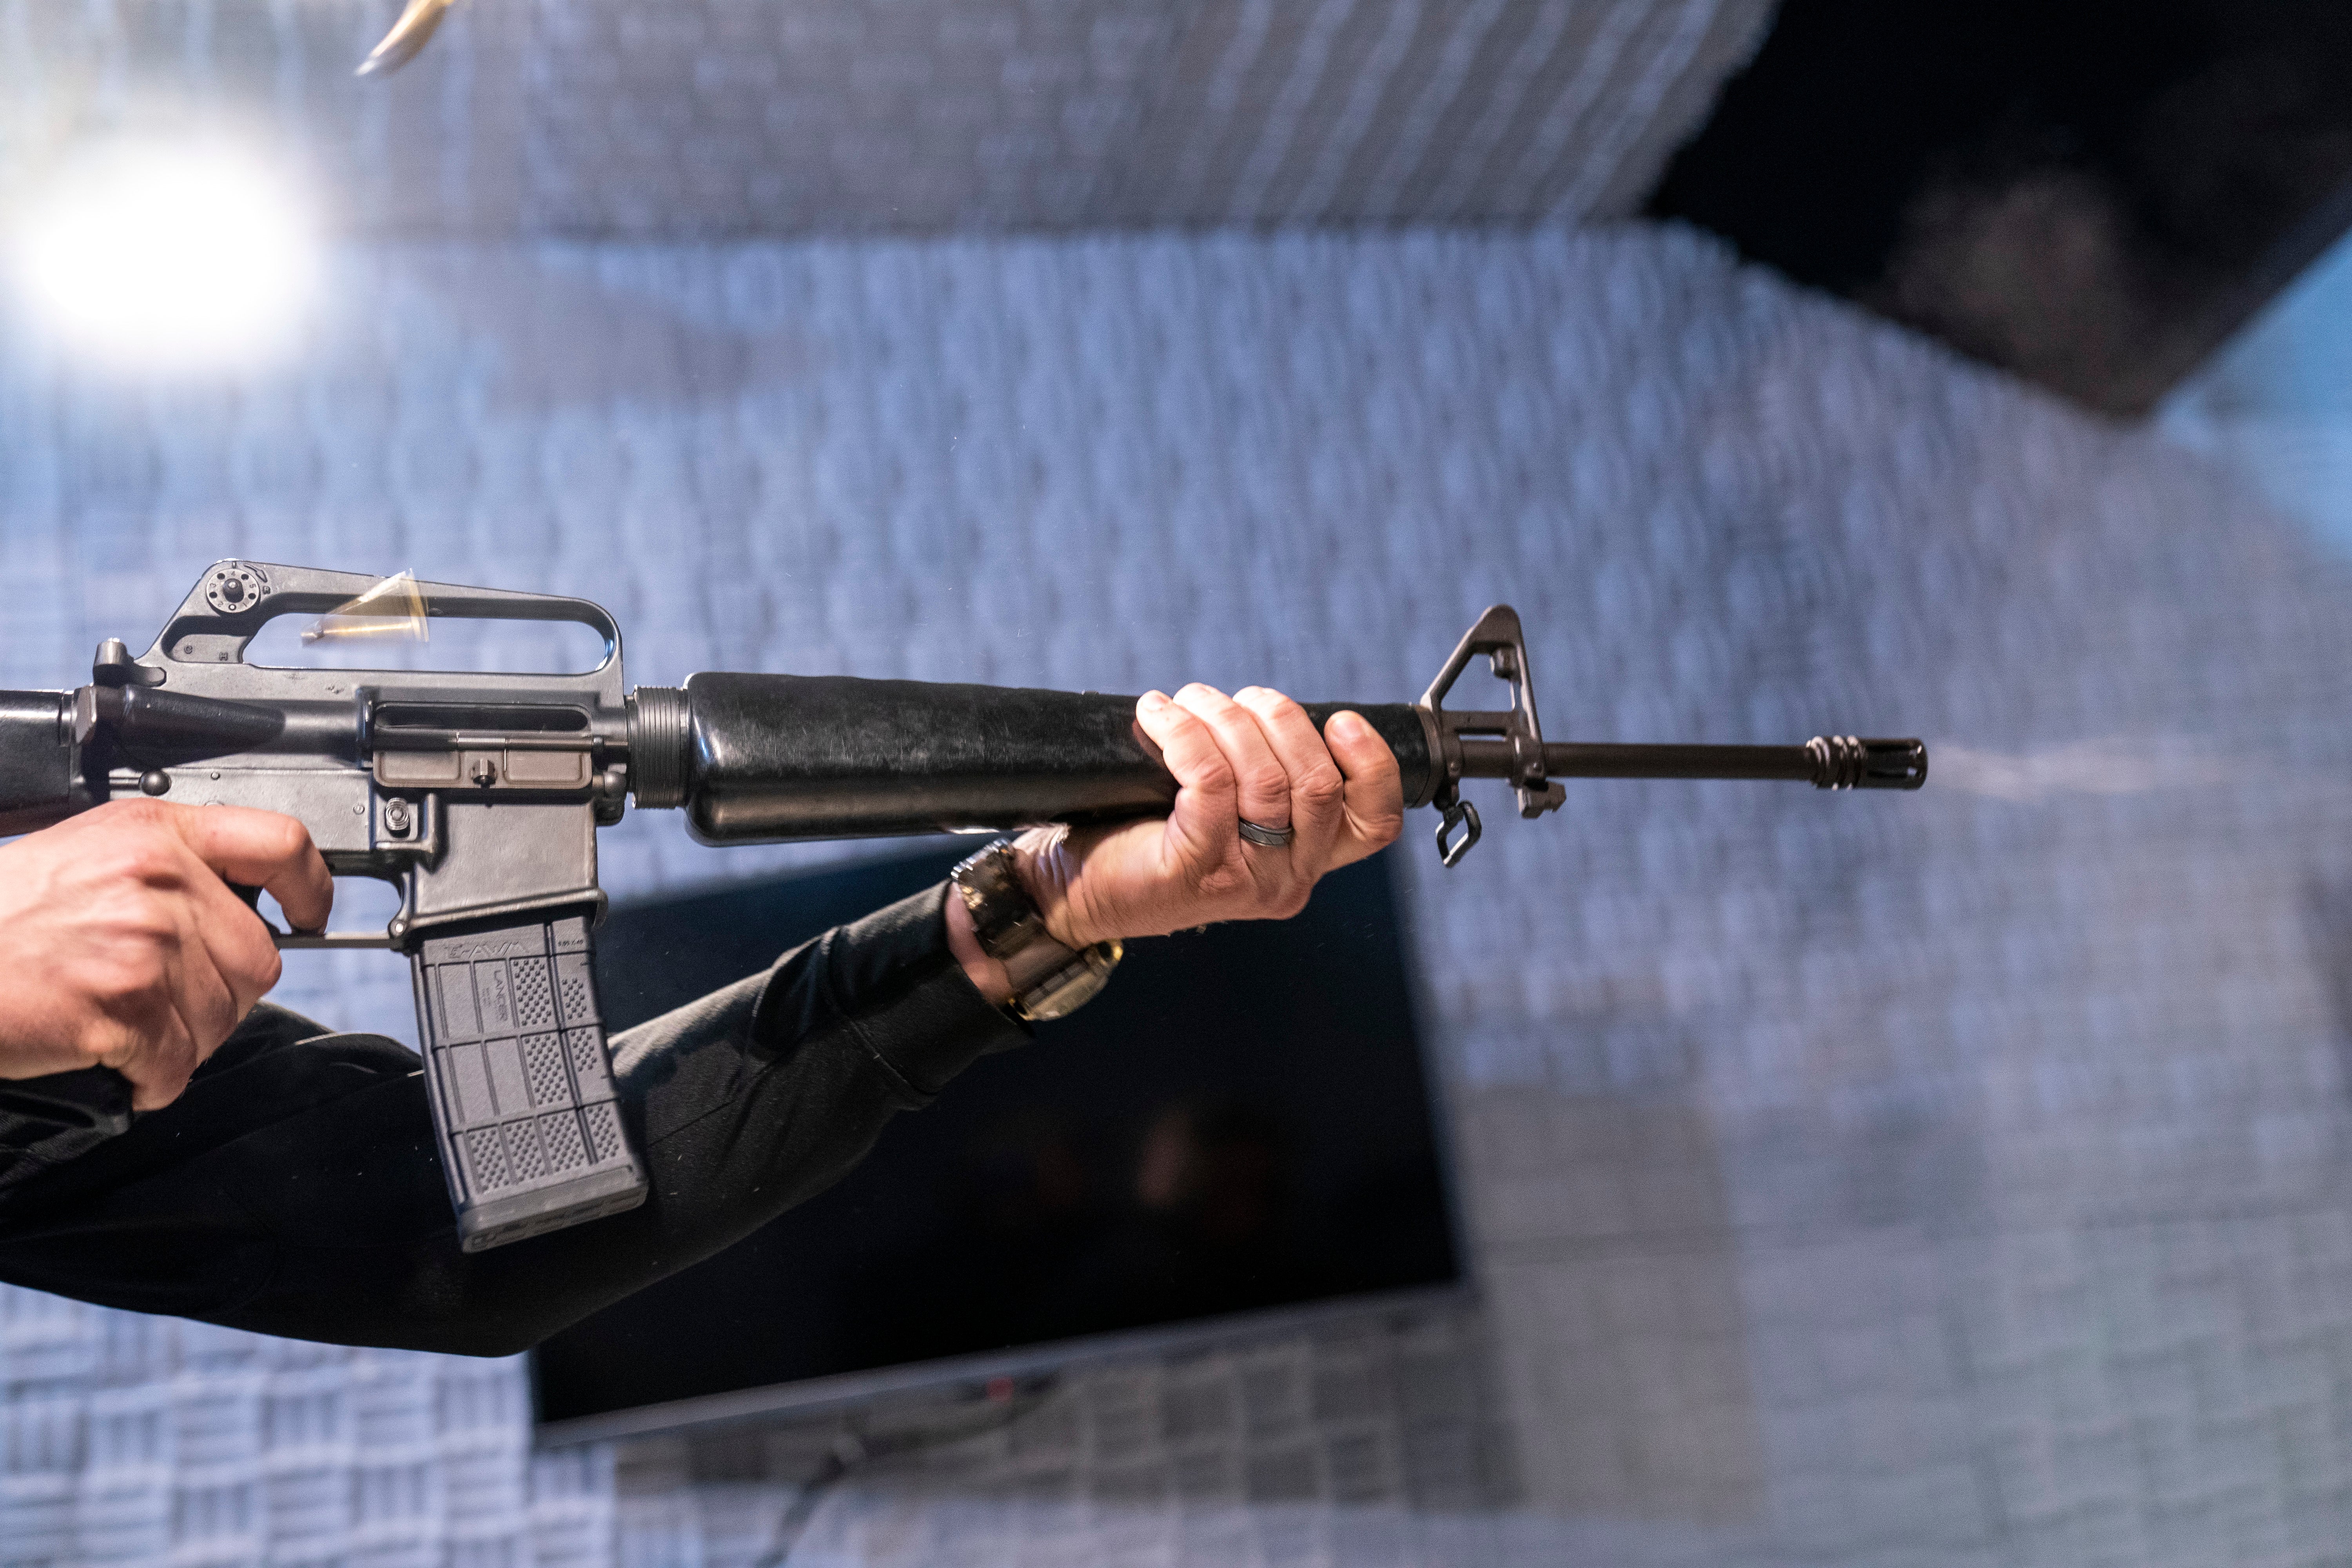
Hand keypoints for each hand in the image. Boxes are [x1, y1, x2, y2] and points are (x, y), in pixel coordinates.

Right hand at [0, 801, 332, 1109]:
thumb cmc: (0, 922)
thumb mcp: (86, 859)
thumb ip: (165, 872)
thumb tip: (231, 909)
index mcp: (152, 833)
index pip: (277, 841)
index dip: (310, 884)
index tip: (311, 912)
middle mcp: (158, 878)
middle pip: (258, 956)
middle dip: (220, 997)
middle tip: (164, 1007)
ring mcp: (143, 940)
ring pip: (222, 1015)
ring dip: (182, 1040)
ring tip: (125, 1029)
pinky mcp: (124, 1002)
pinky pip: (178, 1060)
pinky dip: (152, 1078)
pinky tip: (115, 1062)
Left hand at [947, 685, 1403, 1002]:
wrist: (1070, 892)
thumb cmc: (1144, 838)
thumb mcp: (1225, 816)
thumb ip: (1264, 782)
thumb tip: (1269, 712)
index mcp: (1303, 864)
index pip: (1372, 823)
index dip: (1371, 765)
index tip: (1339, 721)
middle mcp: (1285, 879)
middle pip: (1318, 784)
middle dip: (1277, 719)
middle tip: (1228, 701)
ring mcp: (1243, 879)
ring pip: (1265, 777)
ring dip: (1224, 718)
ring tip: (1187, 703)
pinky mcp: (1193, 867)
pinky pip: (1208, 778)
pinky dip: (1183, 732)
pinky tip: (1156, 716)